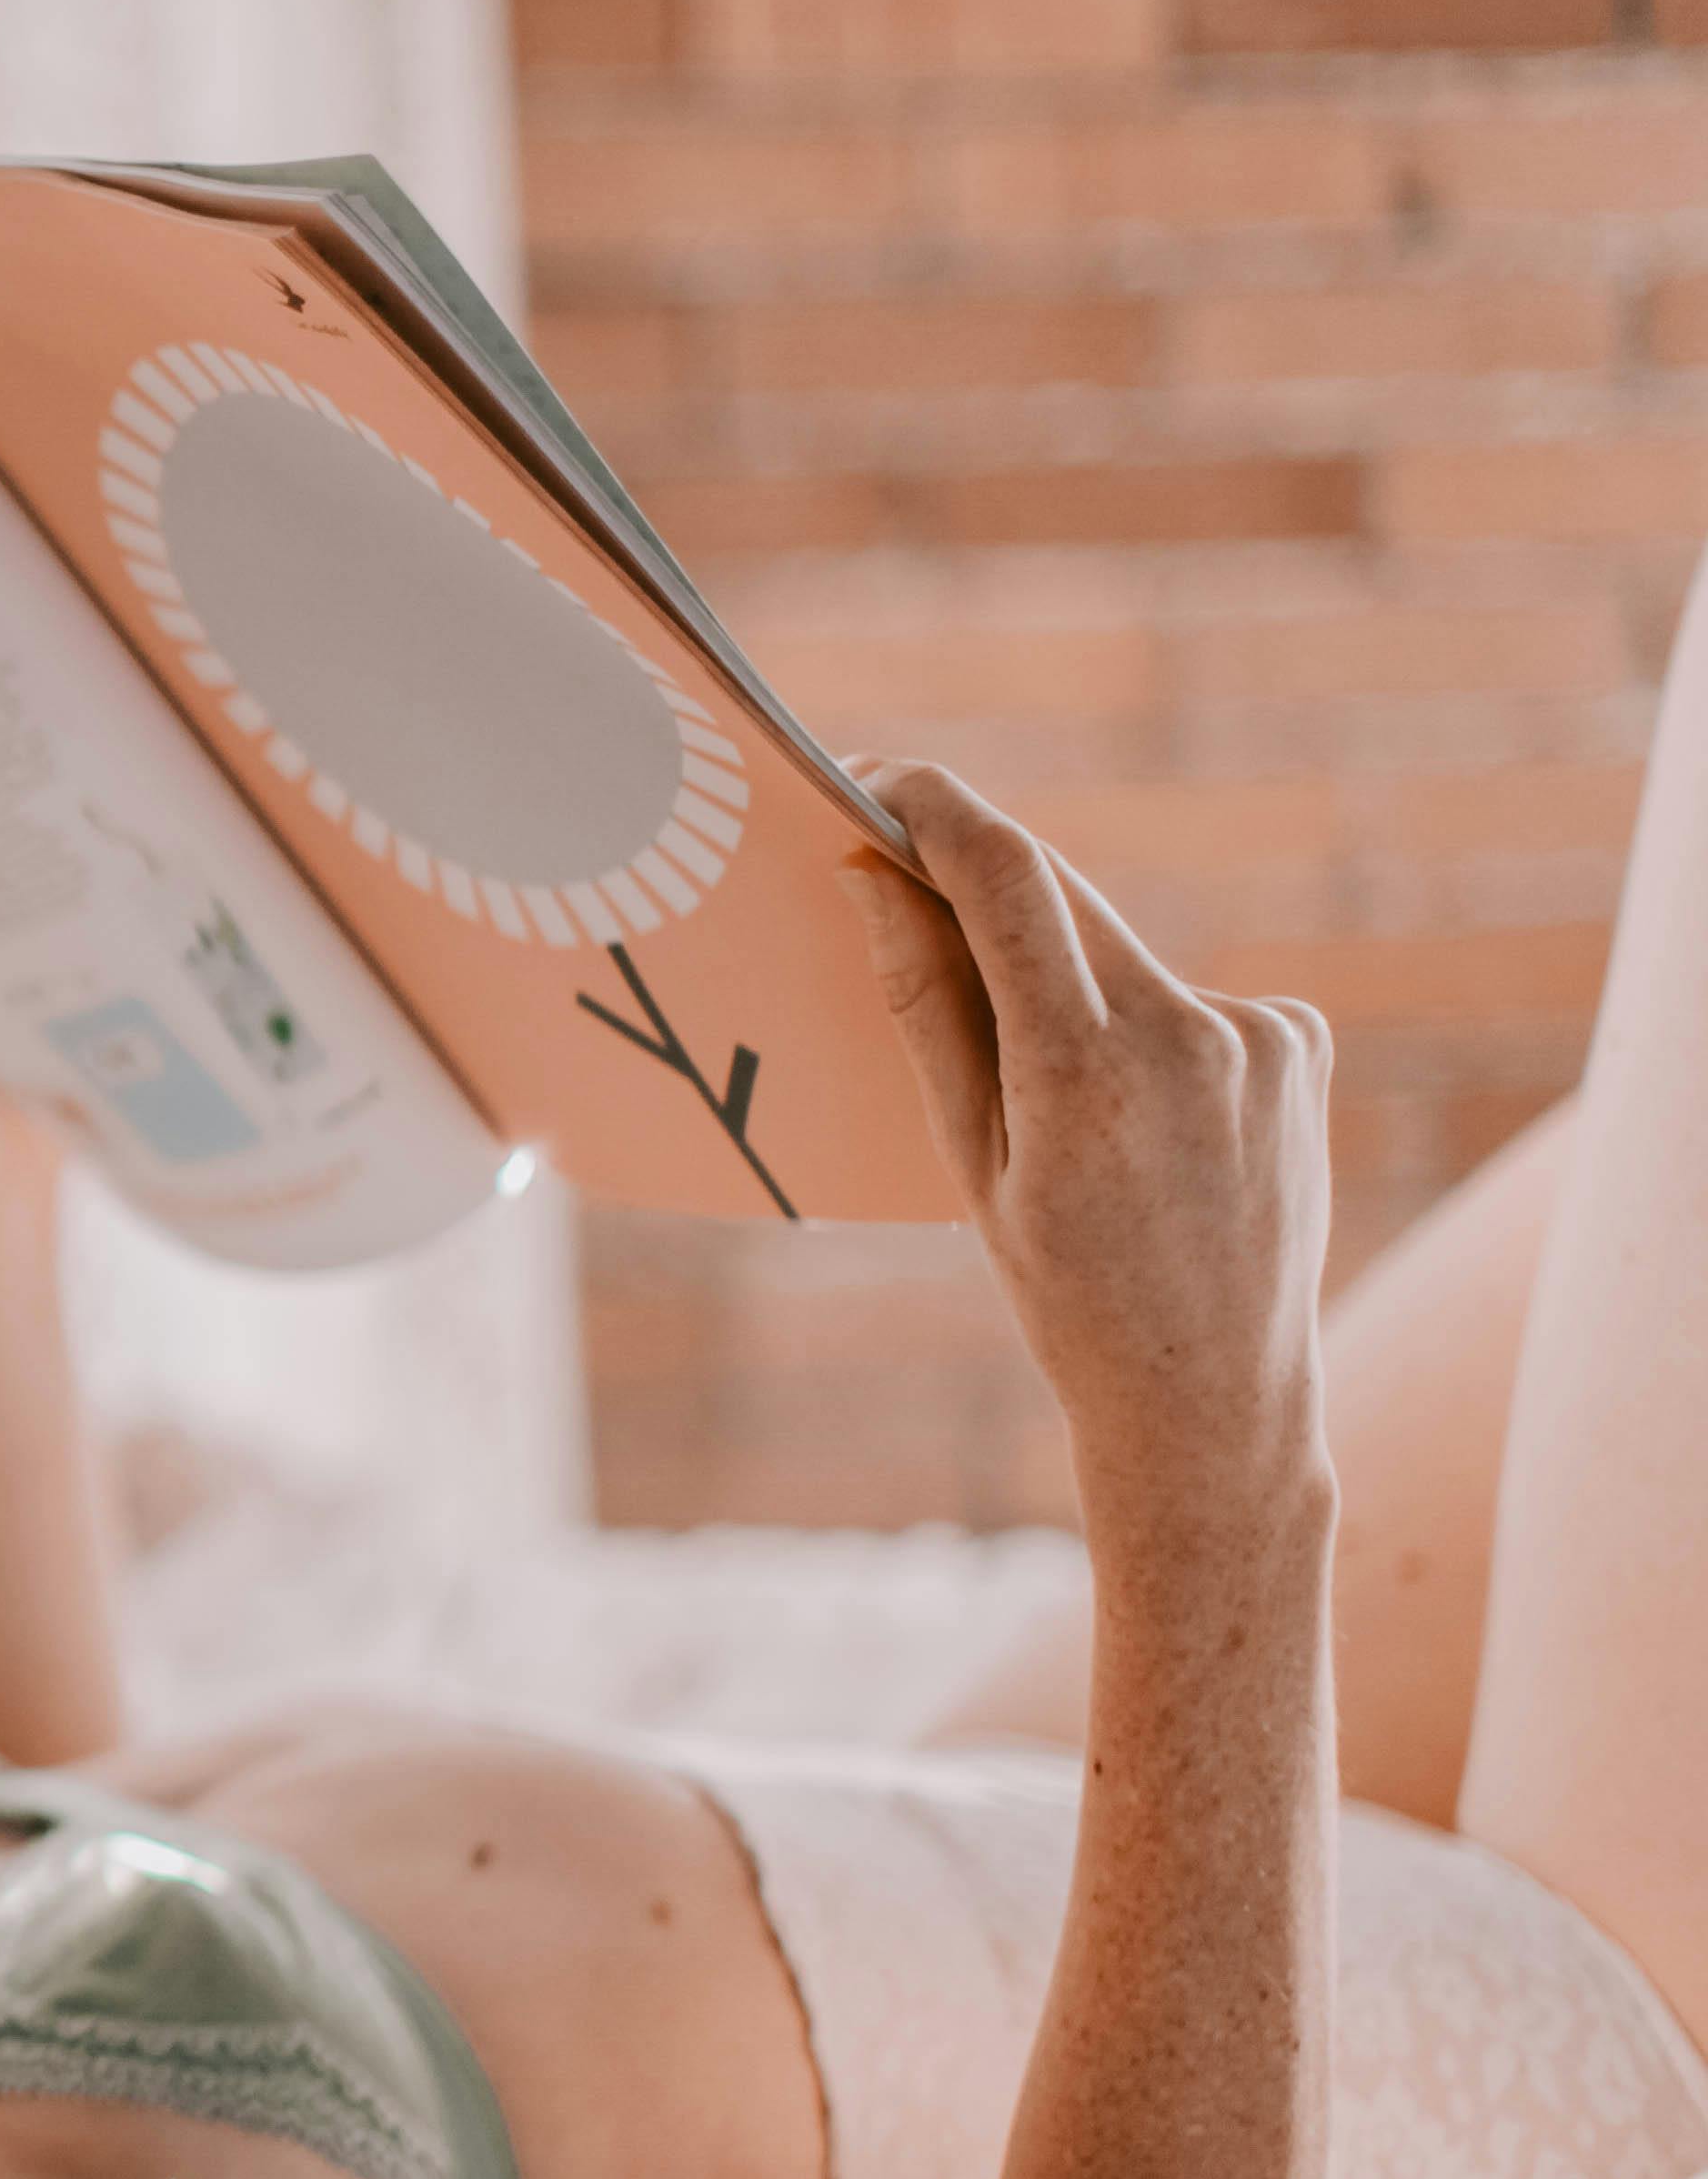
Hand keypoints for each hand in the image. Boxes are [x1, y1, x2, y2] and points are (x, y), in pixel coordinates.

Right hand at [839, 765, 1334, 1532]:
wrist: (1213, 1394)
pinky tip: (1140, 1123)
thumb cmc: (1065, 1295)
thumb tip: (877, 880)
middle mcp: (1189, 1032)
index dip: (935, 808)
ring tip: (1053, 1107)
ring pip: (1117, 949)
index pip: (1002, 876)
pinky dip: (1139, 1027)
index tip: (878, 783)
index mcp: (1085, 1071)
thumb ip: (927, 1007)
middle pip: (1055, 899)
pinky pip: (1183, 995)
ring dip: (1062, 978)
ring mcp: (1261, 1033)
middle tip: (906, 904)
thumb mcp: (968, 1162)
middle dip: (978, 892)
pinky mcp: (1300, 1039)